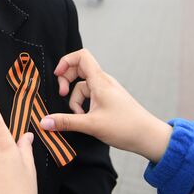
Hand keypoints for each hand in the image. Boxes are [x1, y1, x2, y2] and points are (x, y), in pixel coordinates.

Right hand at [40, 49, 171, 162]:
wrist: (149, 137)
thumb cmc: (125, 127)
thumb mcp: (91, 125)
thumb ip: (66, 122)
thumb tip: (44, 122)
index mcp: (100, 81)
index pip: (82, 56)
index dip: (66, 61)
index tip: (57, 75)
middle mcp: (103, 81)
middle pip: (79, 69)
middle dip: (67, 81)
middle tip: (63, 95)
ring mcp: (107, 90)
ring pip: (83, 86)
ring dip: (75, 99)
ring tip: (79, 116)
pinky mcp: (109, 99)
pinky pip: (90, 95)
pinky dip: (83, 104)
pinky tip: (86, 118)